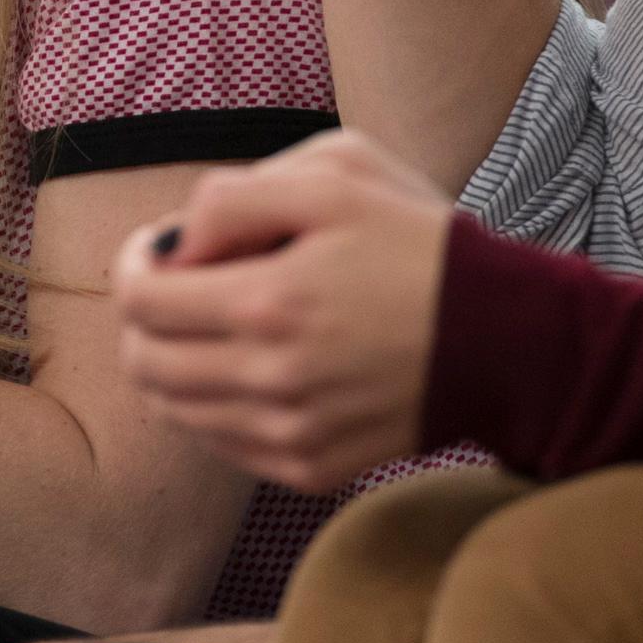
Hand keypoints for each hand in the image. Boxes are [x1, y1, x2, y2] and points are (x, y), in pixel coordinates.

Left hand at [114, 129, 453, 494]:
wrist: (508, 338)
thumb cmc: (418, 241)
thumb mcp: (336, 174)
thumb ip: (236, 195)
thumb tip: (174, 245)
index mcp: (270, 300)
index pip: (139, 300)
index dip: (134, 265)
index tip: (159, 248)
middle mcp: (272, 378)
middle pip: (143, 362)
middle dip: (142, 317)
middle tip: (174, 286)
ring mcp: (291, 433)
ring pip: (173, 409)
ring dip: (172, 362)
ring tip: (213, 324)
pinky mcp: (310, 468)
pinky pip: (220, 444)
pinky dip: (213, 405)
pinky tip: (252, 365)